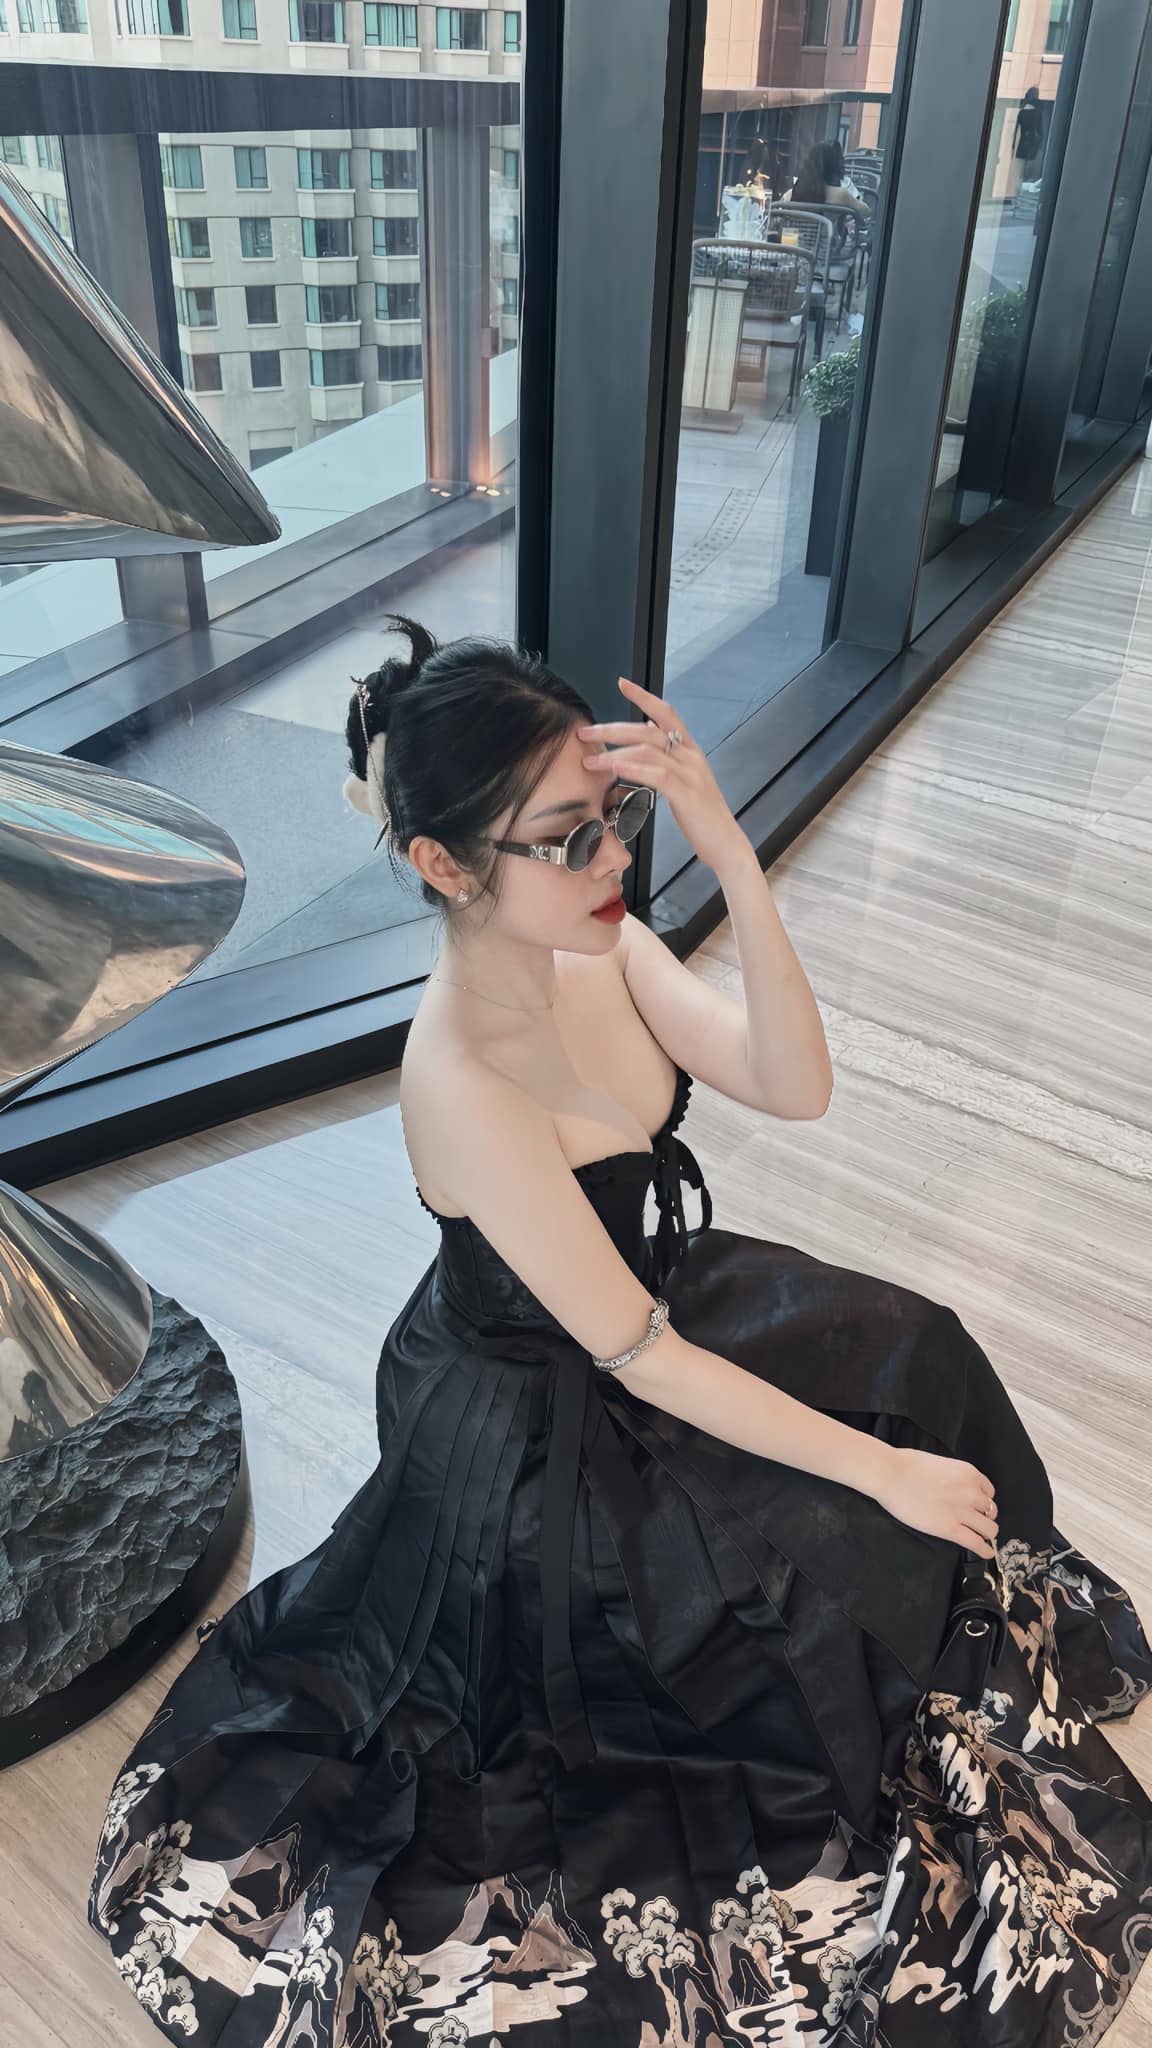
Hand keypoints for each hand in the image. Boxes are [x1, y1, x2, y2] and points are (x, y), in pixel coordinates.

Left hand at [577, 677, 749, 875]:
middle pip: (648, 731)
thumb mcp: (685, 778)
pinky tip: (615, 770)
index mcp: (690, 751)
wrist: (725, 843)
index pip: (666, 714)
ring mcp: (690, 774)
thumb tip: (650, 730)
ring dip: (615, 754)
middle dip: (613, 730)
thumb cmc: (701, 815)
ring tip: (590, 760)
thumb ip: (669, 755)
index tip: (622, 683)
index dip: (644, 697)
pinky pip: (657, 775)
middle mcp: (691, 756)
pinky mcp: (687, 794)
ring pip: (649, 751)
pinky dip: (634, 770)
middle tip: (586, 733)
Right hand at [872, 1447, 998, 1559]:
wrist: (891, 1474)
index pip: (989, 1492)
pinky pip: (976, 1544)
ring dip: (985, 1533)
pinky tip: (986, 1553)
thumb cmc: (907, 1465)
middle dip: (984, 1517)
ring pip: (990, 1529)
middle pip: (991, 1511)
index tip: (977, 1506)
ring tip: (979, 1537)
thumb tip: (952, 1486)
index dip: (983, 1501)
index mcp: (969, 1474)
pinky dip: (984, 1551)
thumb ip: (953, 1477)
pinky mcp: (950, 1529)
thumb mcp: (940, 1463)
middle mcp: (971, 1492)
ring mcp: (962, 1511)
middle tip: (975, 1521)